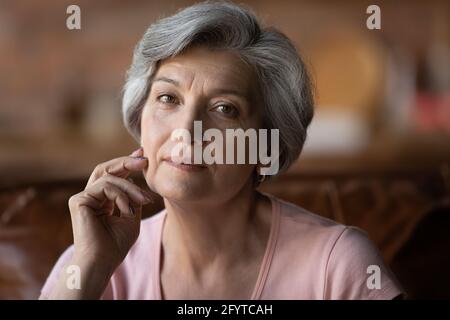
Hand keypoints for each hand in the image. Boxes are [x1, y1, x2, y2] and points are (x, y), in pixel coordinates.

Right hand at [68, 147, 152, 268]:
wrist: (102, 262)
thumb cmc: (116, 245)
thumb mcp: (131, 218)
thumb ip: (133, 199)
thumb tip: (136, 181)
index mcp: (101, 201)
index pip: (113, 176)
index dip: (127, 164)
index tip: (143, 156)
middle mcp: (89, 197)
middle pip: (106, 169)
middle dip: (126, 162)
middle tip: (144, 159)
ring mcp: (82, 198)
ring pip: (110, 178)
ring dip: (132, 188)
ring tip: (145, 200)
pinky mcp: (78, 200)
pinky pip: (106, 187)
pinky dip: (121, 196)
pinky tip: (127, 210)